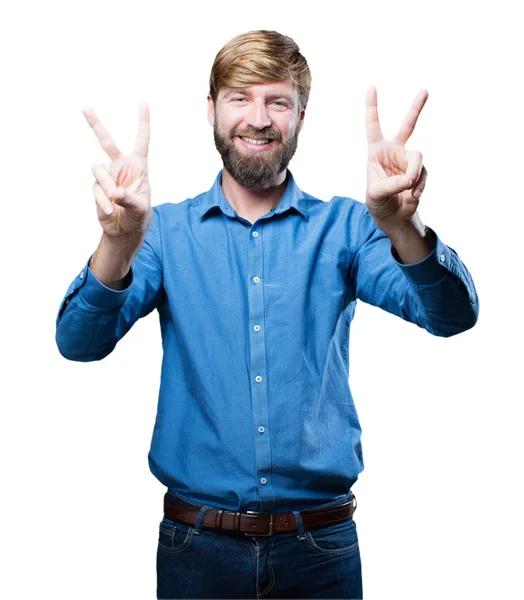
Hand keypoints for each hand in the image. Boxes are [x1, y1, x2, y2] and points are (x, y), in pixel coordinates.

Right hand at [83, 102, 151, 239]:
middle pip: (107, 142)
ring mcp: (107, 176)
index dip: (143, 122)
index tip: (143, 102)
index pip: (142, 140)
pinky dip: (102, 200)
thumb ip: (130, 200)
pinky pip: (96, 189)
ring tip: (114, 201)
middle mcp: (121, 167)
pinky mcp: (97, 187)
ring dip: (106, 185)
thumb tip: (115, 192)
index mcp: (138, 167)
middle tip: (84, 107)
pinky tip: (109, 210)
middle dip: (96, 125)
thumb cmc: (139, 217)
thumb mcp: (140, 210)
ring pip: (98, 170)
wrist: (125, 231)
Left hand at [365, 86, 427, 232]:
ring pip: (418, 158)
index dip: (372, 107)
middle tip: (425, 90)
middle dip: (416, 108)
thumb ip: (391, 185)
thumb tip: (409, 178)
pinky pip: (423, 174)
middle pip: (408, 126)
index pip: (373, 125)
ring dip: (414, 174)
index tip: (371, 87)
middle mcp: (394, 151)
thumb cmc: (378, 202)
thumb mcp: (376, 194)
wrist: (393, 216)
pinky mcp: (420, 172)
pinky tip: (413, 196)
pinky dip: (418, 186)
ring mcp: (408, 160)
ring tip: (408, 188)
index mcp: (376, 151)